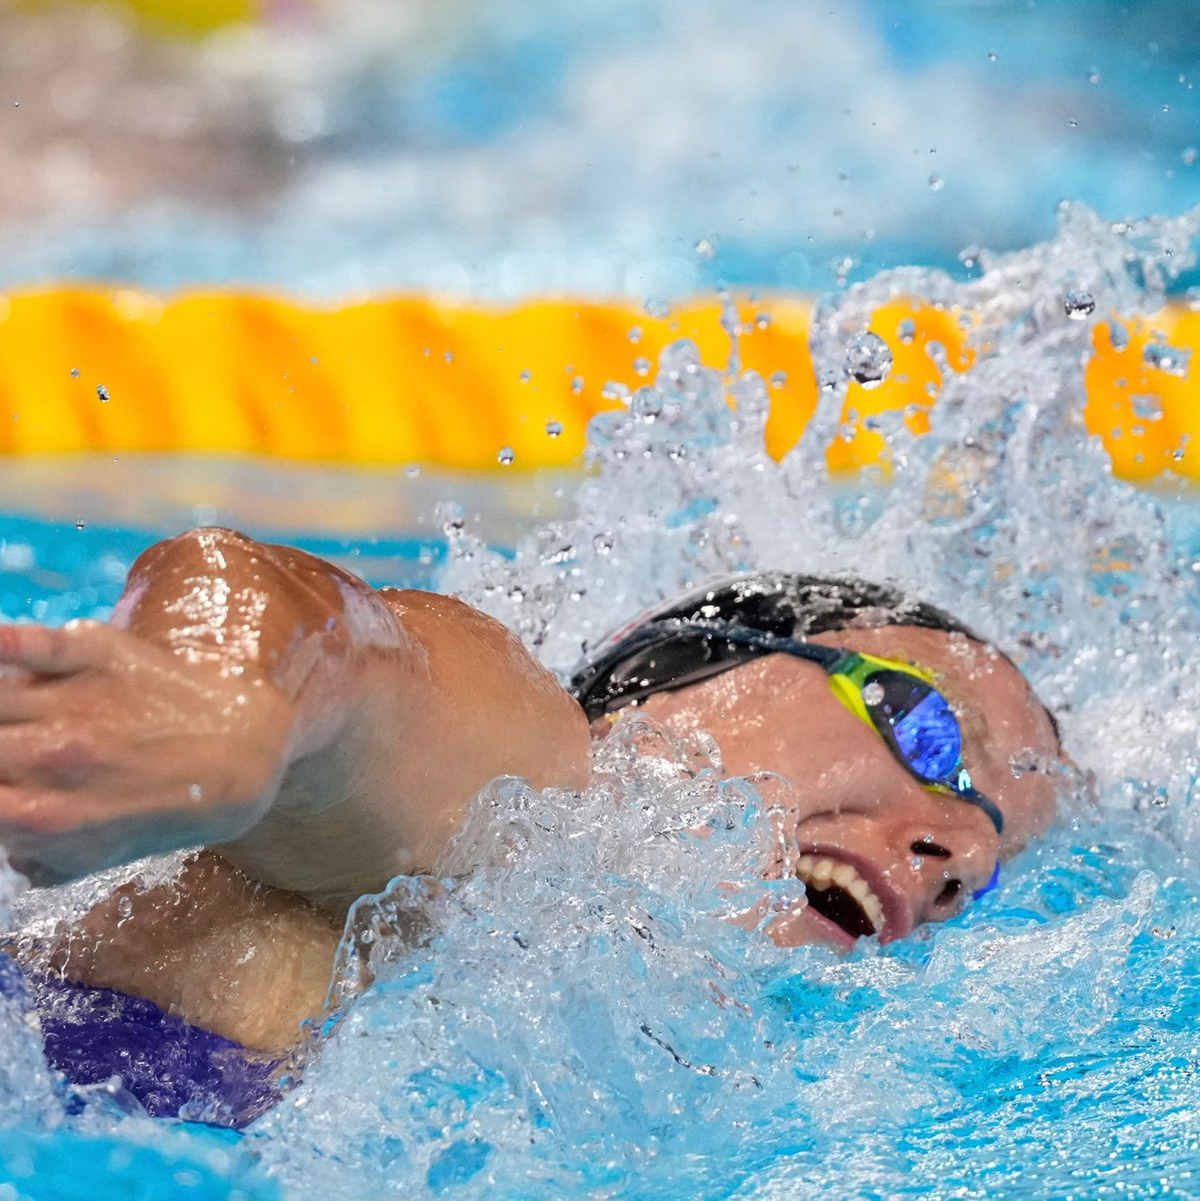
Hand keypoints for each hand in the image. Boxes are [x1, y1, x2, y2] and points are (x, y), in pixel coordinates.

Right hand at [0, 620, 292, 884]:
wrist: (247, 751)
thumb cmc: (169, 804)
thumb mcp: (93, 853)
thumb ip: (34, 854)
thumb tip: (8, 850)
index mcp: (40, 818)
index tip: (6, 784)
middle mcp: (48, 757)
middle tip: (13, 748)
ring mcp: (73, 701)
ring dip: (0, 704)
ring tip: (12, 705)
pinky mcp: (99, 652)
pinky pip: (40, 643)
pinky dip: (8, 643)